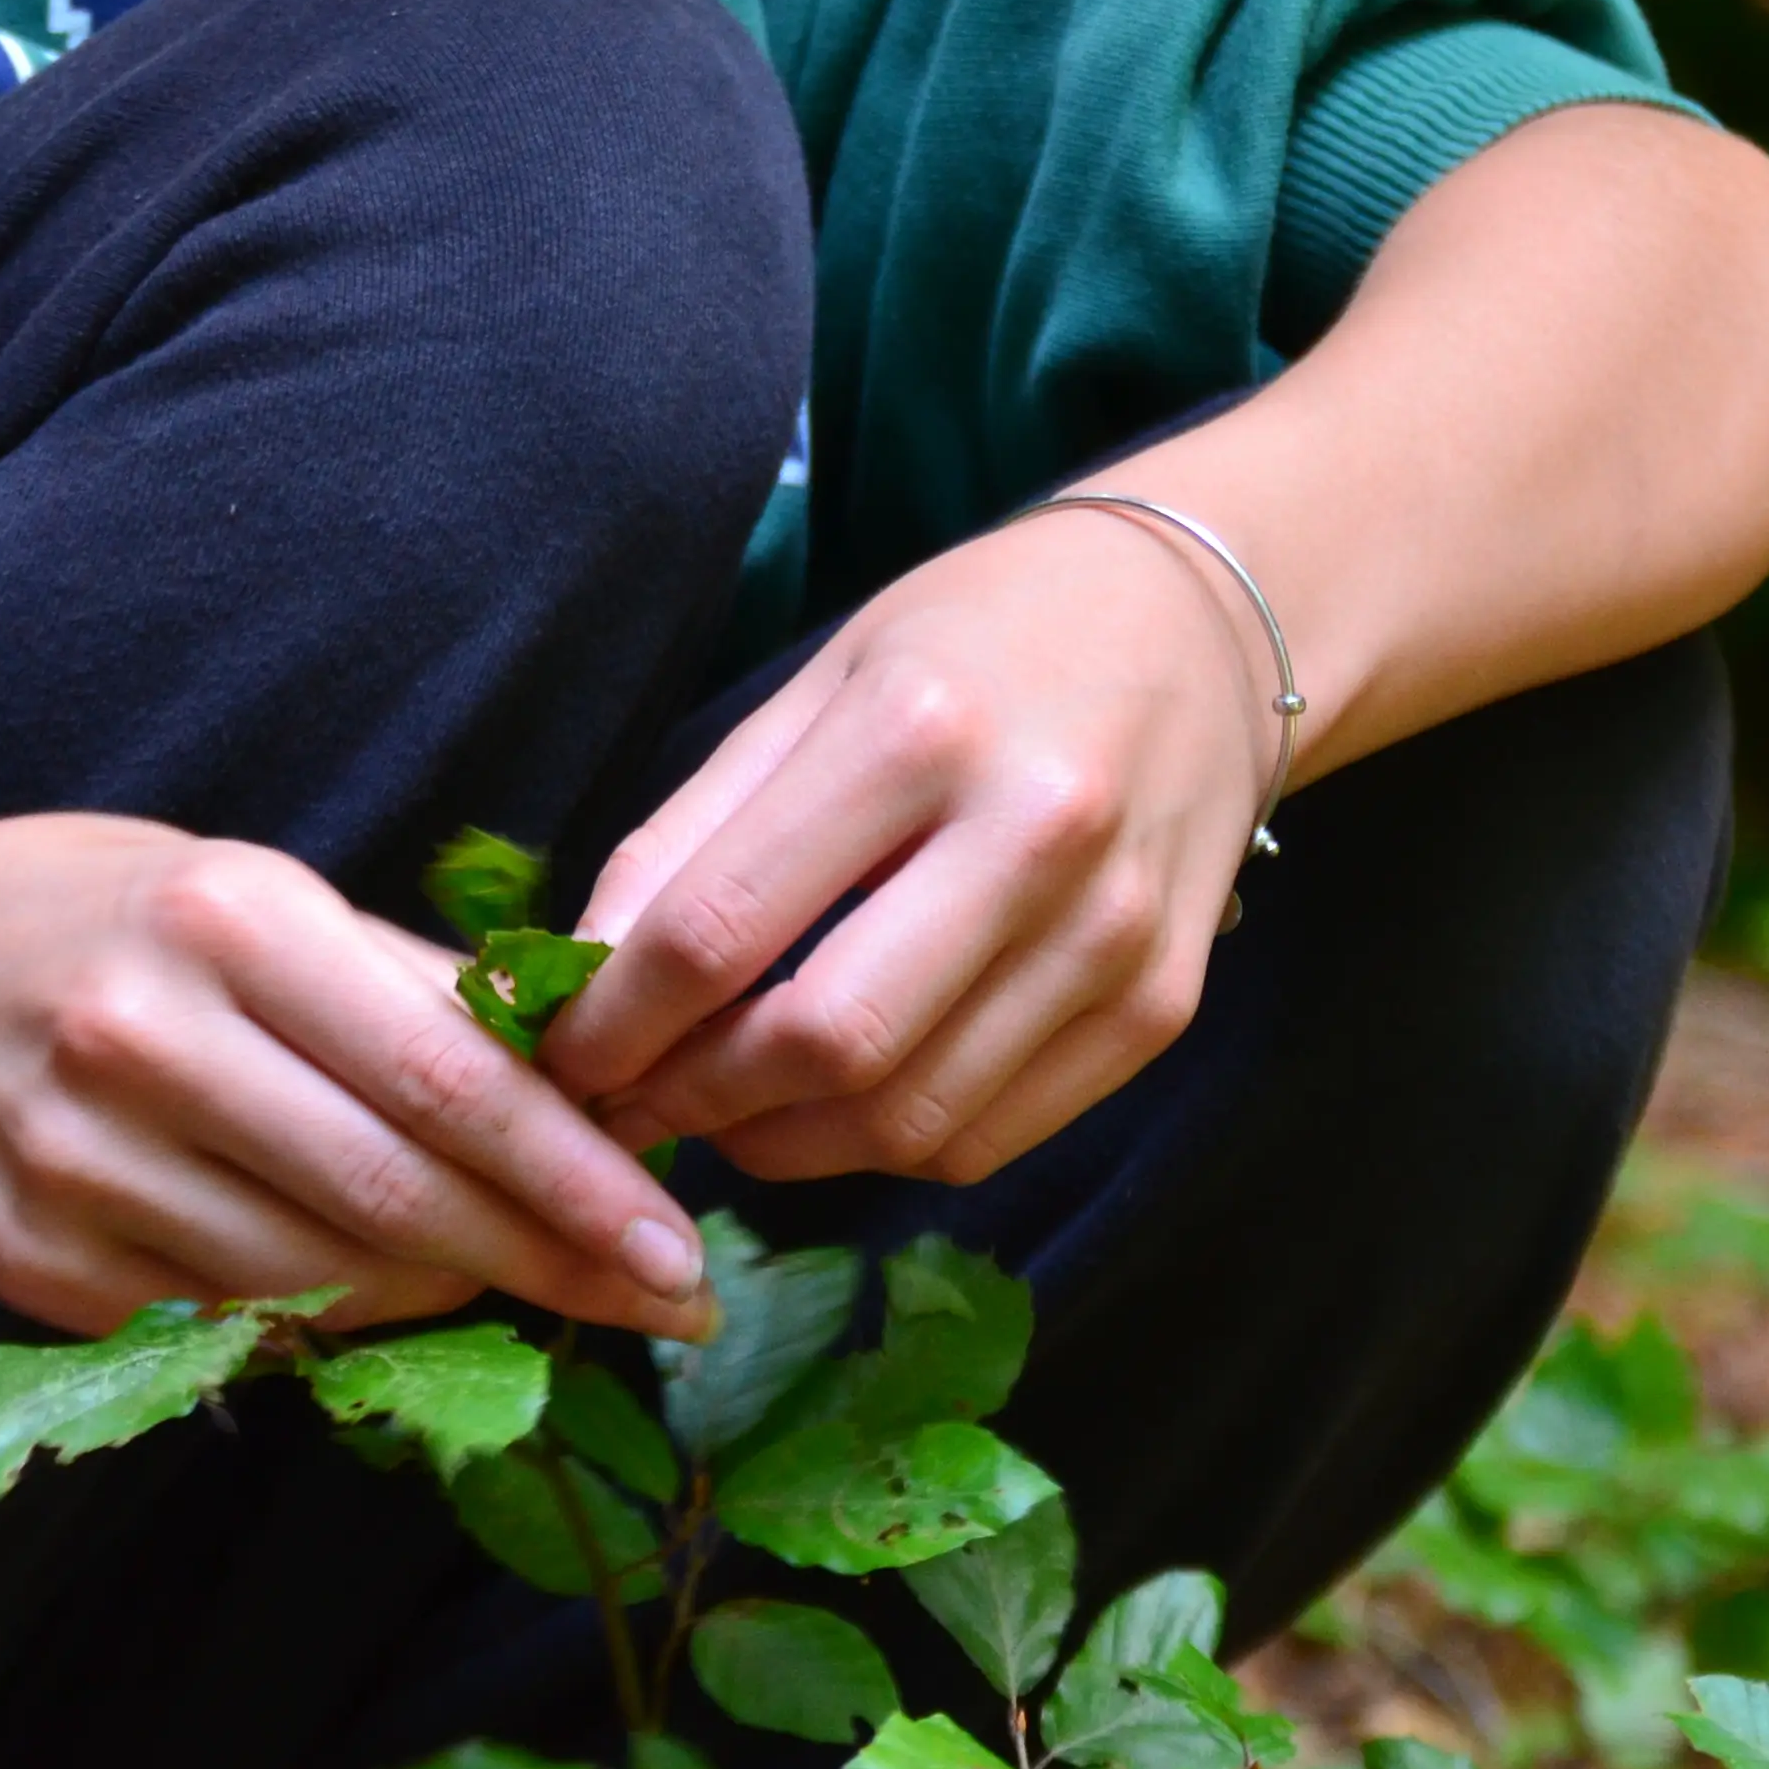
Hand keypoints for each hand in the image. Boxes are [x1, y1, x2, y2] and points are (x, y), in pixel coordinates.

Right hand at [0, 815, 714, 1341]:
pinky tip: (380, 1296)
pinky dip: (328, 1320)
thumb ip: (421, 988)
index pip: (442, 1078)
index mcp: (227, 922)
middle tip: (661, 1301)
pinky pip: (228, 1322)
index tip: (678, 1243)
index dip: (574, 1177)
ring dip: (448, 1298)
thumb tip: (603, 1076)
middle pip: (390, 1194)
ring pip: (318, 1278)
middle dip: (546, 1261)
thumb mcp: (264, 896)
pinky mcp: (33, 1262)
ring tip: (524, 1282)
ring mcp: (75, 1161)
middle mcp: (142, 1039)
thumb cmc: (123, 924)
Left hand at [539, 504, 1281, 1185]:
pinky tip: (834, 1105)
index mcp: (920, 728)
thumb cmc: (982, 641)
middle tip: (630, 1098)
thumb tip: (584, 972)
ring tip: (721, 1107)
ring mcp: (1113, 933)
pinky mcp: (1162, 1006)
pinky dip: (885, 1146)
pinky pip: (990, 1138)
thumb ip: (694, 830)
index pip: (724, 924)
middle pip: (822, 1044)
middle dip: (693, 1097)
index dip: (617, 1019)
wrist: (1208, 623)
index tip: (560, 1051)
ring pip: (906, 1119)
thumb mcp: (819, 686)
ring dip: (781, 1143)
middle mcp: (1034, 834)